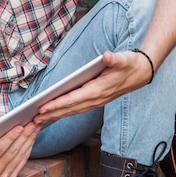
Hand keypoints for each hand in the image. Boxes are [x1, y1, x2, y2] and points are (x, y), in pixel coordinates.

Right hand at [0, 121, 40, 176]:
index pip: (0, 148)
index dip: (11, 137)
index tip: (20, 127)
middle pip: (13, 151)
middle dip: (24, 136)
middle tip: (32, 124)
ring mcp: (4, 174)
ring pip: (20, 155)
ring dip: (29, 140)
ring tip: (35, 127)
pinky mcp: (11, 174)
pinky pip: (23, 159)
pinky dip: (29, 146)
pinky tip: (33, 136)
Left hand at [33, 49, 152, 124]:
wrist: (142, 72)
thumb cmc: (130, 64)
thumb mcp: (124, 58)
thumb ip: (114, 59)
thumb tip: (107, 57)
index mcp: (99, 89)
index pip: (73, 99)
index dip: (57, 104)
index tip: (42, 107)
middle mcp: (96, 99)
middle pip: (70, 109)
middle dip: (51, 114)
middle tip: (33, 119)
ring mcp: (96, 102)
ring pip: (72, 112)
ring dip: (56, 116)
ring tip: (38, 120)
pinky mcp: (96, 101)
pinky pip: (77, 110)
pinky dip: (64, 113)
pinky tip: (53, 114)